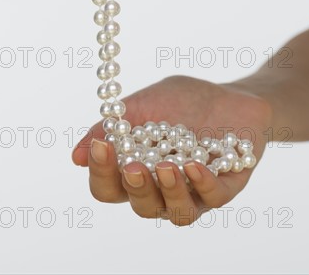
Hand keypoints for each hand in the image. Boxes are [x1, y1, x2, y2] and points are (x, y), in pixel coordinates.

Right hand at [72, 75, 271, 225]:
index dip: (100, 173)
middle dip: (134, 188)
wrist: (231, 95)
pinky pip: (213, 198)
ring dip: (167, 192)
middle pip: (140, 206)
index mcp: (138, 170)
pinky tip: (194, 164)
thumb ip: (116, 126)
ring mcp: (194, 192)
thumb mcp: (145, 104)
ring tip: (165, 167)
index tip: (101, 145)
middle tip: (132, 166)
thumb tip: (77, 156)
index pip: (110, 187)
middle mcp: (162, 188)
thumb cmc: (183, 101)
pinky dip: (201, 184)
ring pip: (176, 212)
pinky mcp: (225, 187)